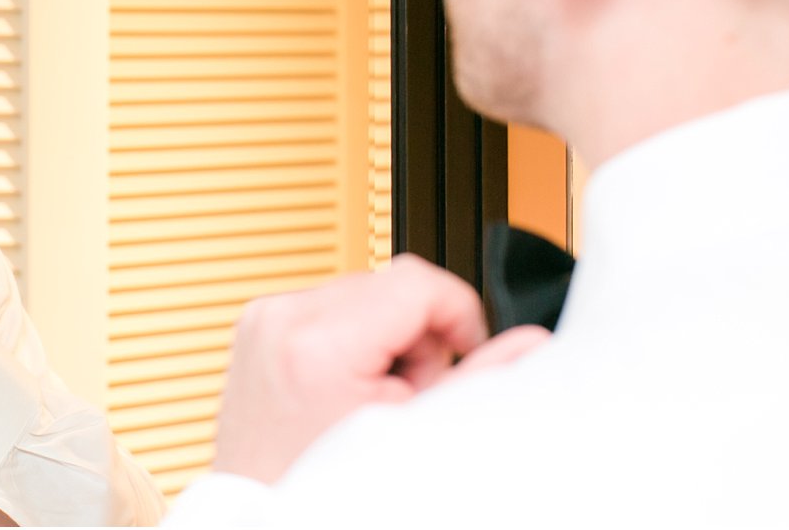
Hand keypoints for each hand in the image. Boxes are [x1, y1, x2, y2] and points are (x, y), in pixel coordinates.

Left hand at [212, 254, 550, 483]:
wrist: (267, 509)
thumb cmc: (328, 486)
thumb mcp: (418, 431)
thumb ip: (481, 379)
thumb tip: (531, 343)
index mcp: (318, 343)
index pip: (416, 281)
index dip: (457, 313)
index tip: (463, 350)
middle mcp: (282, 318)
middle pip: (389, 284)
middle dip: (415, 335)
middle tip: (406, 394)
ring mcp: (264, 319)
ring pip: (360, 291)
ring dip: (382, 334)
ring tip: (372, 395)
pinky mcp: (258, 324)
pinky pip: (326, 305)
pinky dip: (348, 337)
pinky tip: (345, 386)